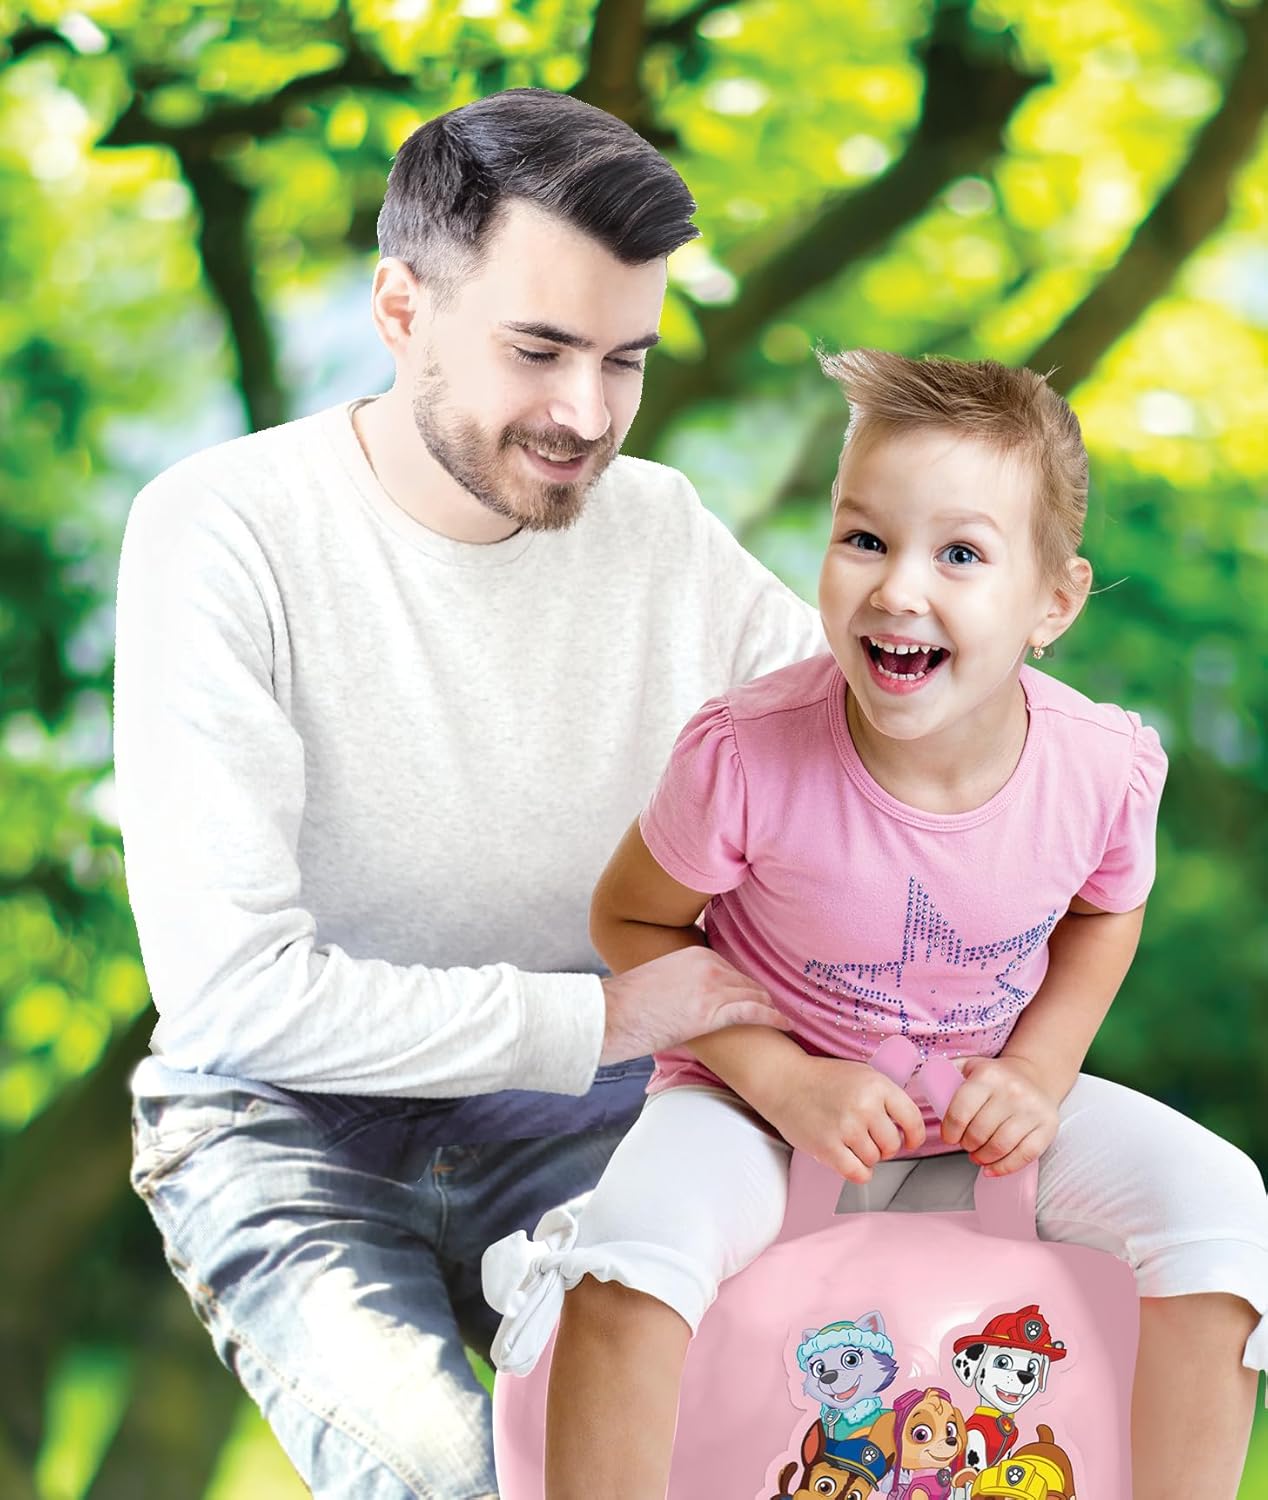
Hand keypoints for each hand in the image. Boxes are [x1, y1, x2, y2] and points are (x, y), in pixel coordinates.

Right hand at [598, 947, 790, 1064]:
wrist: (608, 1015)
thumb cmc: (624, 1006)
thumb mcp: (655, 983)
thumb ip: (677, 985)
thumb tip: (683, 1003)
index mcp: (692, 952)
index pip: (730, 968)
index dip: (744, 985)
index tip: (757, 995)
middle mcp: (706, 965)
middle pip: (745, 980)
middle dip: (761, 994)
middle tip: (777, 1008)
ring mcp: (711, 987)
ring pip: (753, 995)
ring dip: (771, 1007)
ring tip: (784, 1018)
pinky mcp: (712, 1012)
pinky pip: (753, 1012)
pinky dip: (773, 1018)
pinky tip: (786, 1024)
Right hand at [759, 1053, 924, 1182]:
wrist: (784, 1081)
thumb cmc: (823, 1079)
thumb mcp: (861, 1074)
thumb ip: (885, 1096)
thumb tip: (910, 1125)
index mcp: (877, 1085)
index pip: (913, 1119)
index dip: (914, 1136)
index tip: (909, 1141)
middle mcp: (864, 1106)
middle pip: (892, 1145)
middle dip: (884, 1146)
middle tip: (869, 1138)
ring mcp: (846, 1128)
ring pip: (874, 1160)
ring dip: (866, 1156)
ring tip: (850, 1142)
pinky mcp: (827, 1147)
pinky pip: (857, 1173)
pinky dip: (858, 1171)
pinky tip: (850, 1159)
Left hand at [940, 1054, 1059, 1175]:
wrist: (1035, 1075)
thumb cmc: (994, 1077)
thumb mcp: (968, 1066)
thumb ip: (941, 1073)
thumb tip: (913, 1082)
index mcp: (987, 1076)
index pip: (960, 1112)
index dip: (950, 1131)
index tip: (948, 1137)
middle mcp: (1012, 1091)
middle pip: (979, 1132)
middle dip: (966, 1144)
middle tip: (965, 1144)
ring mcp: (1031, 1110)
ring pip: (1000, 1146)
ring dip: (982, 1157)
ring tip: (977, 1156)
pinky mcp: (1047, 1127)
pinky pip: (1025, 1155)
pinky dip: (1004, 1167)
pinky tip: (992, 1168)